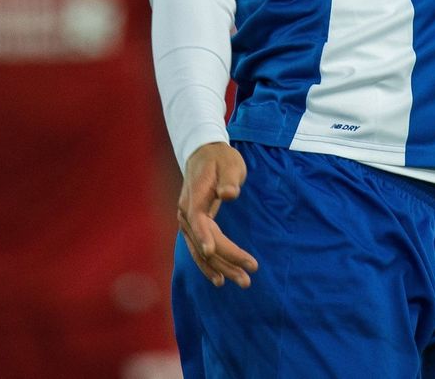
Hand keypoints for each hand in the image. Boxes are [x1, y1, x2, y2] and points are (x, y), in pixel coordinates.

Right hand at [178, 142, 257, 288]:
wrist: (204, 153)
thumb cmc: (220, 159)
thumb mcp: (229, 163)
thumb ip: (229, 179)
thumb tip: (228, 194)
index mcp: (194, 198)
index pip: (197, 220)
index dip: (203, 236)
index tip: (212, 251)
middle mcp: (186, 214)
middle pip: (203, 242)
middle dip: (225, 260)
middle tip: (248, 277)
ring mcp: (188, 222)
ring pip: (201, 251)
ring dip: (220, 267)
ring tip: (241, 281)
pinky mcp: (194, 226)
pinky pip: (200, 249)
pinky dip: (209, 265)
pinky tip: (221, 277)